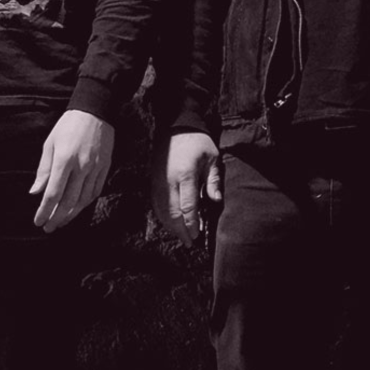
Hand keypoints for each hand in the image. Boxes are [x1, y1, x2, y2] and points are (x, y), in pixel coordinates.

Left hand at [30, 109, 113, 232]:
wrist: (95, 110)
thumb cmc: (69, 125)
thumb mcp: (50, 143)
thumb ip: (43, 170)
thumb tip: (35, 192)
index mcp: (64, 159)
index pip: (53, 193)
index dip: (44, 211)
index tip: (37, 221)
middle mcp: (81, 166)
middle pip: (68, 201)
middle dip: (56, 218)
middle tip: (48, 228)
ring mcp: (95, 167)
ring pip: (83, 199)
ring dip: (71, 214)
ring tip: (61, 222)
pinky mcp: (105, 166)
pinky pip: (96, 190)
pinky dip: (86, 203)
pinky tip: (78, 208)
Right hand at [152, 132, 220, 246]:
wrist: (174, 127)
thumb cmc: (197, 142)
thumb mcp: (212, 157)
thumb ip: (213, 180)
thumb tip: (216, 201)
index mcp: (186, 175)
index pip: (187, 207)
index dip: (191, 224)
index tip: (197, 235)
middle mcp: (169, 181)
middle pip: (172, 214)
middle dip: (181, 231)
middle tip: (190, 242)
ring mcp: (158, 182)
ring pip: (162, 212)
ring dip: (171, 226)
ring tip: (182, 236)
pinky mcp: (153, 182)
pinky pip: (156, 205)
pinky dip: (163, 217)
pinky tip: (171, 223)